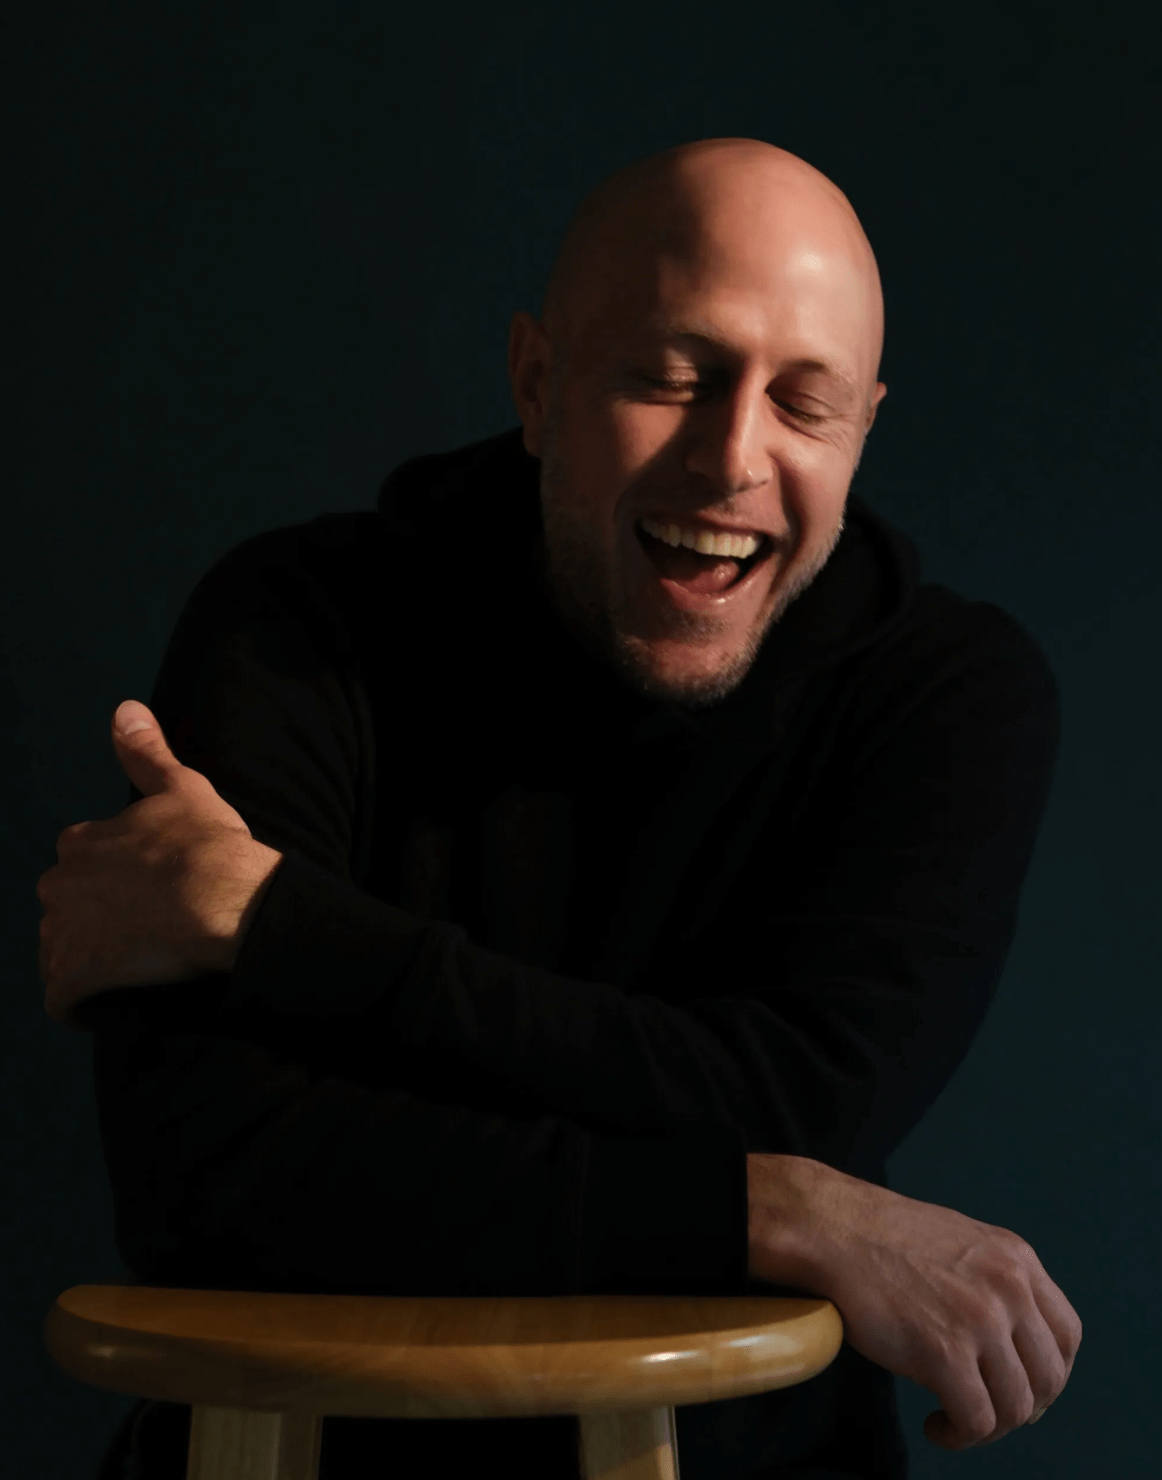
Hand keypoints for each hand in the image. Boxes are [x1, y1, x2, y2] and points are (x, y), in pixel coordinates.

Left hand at [38, 700, 282, 1025]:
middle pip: (66, 908)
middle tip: (144, 932)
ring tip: (134, 969)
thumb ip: (146, 753)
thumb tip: (124, 709)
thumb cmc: (207, 844)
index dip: (112, 879)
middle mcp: (57, 885)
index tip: (144, 892)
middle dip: (92, 921)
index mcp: (79, 843)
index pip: (79, 863)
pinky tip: (107, 1004)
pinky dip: (80, 1004)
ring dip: (87, 962)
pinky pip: (64, 1000)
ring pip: (61, 953)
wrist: (224, 899)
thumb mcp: (183, 788)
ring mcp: (62, 935)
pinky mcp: (73, 979)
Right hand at [746, 1153, 1080, 1449]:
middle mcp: (1009, 1287)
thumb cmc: (881, 1239)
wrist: (830, 1229)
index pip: (1067, 1334)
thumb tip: (1014, 1346)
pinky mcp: (945, 1353)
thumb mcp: (961, 1243)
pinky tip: (935, 1425)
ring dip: (988, 1428)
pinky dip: (958, 1436)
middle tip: (985, 1411)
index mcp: (1016, 1258)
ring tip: (953, 1421)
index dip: (1050, 1372)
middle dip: (1022, 1407)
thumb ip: (995, 1282)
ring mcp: (981, 1320)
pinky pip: (976, 1421)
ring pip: (1016, 1407)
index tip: (1021, 1387)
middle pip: (1049, 1378)